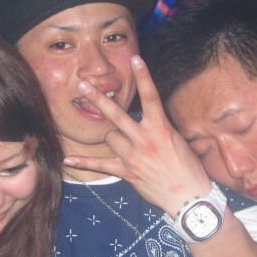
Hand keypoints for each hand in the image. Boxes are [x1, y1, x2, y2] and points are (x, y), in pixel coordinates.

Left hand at [64, 55, 211, 215]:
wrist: (189, 198)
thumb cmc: (189, 169)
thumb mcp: (179, 141)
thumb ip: (161, 128)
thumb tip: (149, 119)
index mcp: (161, 129)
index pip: (151, 97)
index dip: (143, 76)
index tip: (135, 58)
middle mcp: (145, 139)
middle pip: (116, 115)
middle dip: (97, 98)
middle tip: (81, 84)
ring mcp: (133, 156)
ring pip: (110, 137)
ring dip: (113, 137)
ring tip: (125, 143)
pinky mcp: (127, 172)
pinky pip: (100, 165)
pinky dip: (84, 163)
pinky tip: (68, 161)